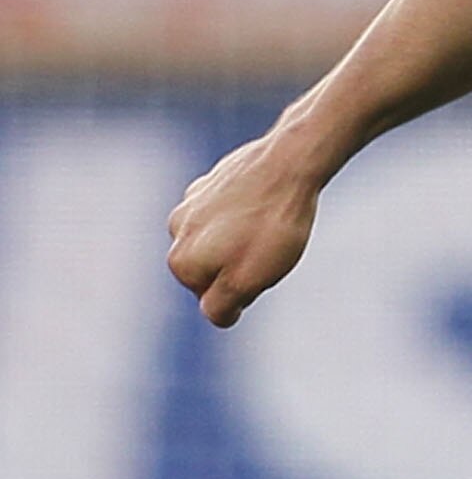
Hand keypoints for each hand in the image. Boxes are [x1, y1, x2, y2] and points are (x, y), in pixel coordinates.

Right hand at [166, 131, 322, 326]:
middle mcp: (176, 232)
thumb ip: (222, 306)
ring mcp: (191, 204)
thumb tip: (217, 314)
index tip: (262, 268)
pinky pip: (230, 214)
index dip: (246, 292)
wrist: (287, 164)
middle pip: (215, 272)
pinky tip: (264, 203)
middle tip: (268, 248)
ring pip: (222, 242)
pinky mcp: (211, 183)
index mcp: (181, 262)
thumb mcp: (248, 281)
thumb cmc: (271, 227)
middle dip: (241, 267)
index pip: (214, 302)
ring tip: (268, 224)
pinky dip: (246, 215)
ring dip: (243, 240)